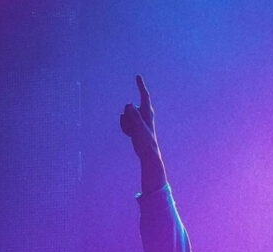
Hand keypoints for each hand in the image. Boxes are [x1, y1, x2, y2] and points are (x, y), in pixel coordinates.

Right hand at [120, 75, 167, 193]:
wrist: (147, 153)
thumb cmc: (145, 140)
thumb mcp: (138, 126)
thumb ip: (133, 114)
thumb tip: (128, 105)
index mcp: (148, 112)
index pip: (144, 95)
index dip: (140, 85)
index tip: (138, 76)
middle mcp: (143, 113)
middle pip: (129, 108)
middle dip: (128, 117)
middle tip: (134, 128)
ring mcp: (138, 119)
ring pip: (125, 115)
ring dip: (125, 124)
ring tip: (133, 133)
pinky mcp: (134, 125)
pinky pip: (124, 122)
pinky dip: (125, 128)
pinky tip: (131, 135)